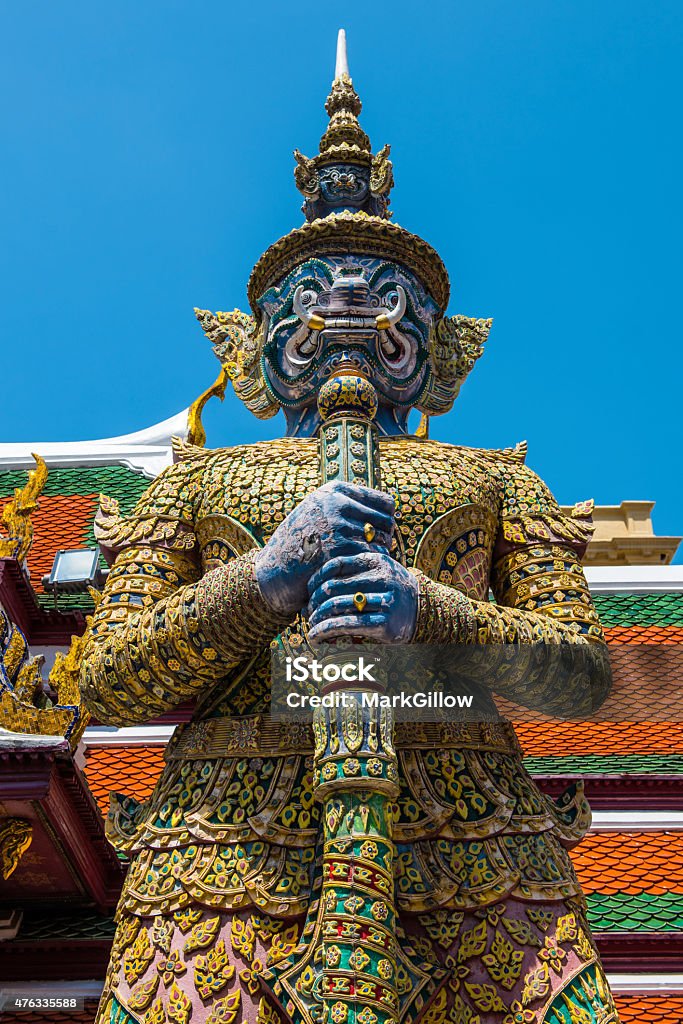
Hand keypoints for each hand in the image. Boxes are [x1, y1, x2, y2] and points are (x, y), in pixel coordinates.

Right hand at [253, 482, 394, 616]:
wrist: (273, 572)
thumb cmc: (301, 545)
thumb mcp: (318, 514)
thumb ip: (346, 505)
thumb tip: (390, 507)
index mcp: (334, 491)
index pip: (385, 503)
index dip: (386, 522)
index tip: (378, 536)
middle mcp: (336, 503)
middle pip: (387, 523)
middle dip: (384, 541)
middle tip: (373, 556)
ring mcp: (336, 526)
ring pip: (382, 542)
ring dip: (377, 556)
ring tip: (364, 564)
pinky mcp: (337, 549)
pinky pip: (372, 558)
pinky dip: (369, 568)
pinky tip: (358, 573)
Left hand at [306, 550, 418, 643]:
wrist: (423, 610)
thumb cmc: (390, 591)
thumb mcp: (378, 572)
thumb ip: (353, 572)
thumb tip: (313, 585)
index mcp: (376, 561)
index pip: (336, 564)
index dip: (316, 578)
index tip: (308, 590)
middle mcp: (382, 577)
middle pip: (334, 586)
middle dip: (315, 601)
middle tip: (308, 611)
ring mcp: (385, 600)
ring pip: (338, 606)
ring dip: (317, 617)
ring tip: (311, 624)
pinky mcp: (385, 622)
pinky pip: (347, 624)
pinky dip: (326, 630)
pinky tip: (315, 636)